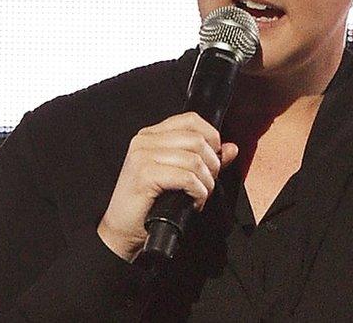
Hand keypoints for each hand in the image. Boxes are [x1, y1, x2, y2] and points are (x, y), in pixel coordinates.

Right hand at [97, 112, 239, 260]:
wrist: (121, 231)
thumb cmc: (148, 205)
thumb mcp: (179, 177)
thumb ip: (204, 159)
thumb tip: (231, 148)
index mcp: (151, 135)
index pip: (191, 120)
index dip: (212, 137)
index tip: (215, 159)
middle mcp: (145, 141)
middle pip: (196, 139)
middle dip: (212, 163)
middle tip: (208, 183)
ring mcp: (143, 156)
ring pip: (194, 159)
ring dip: (206, 181)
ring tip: (200, 195)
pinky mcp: (145, 175)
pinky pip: (186, 177)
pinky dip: (198, 192)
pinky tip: (194, 202)